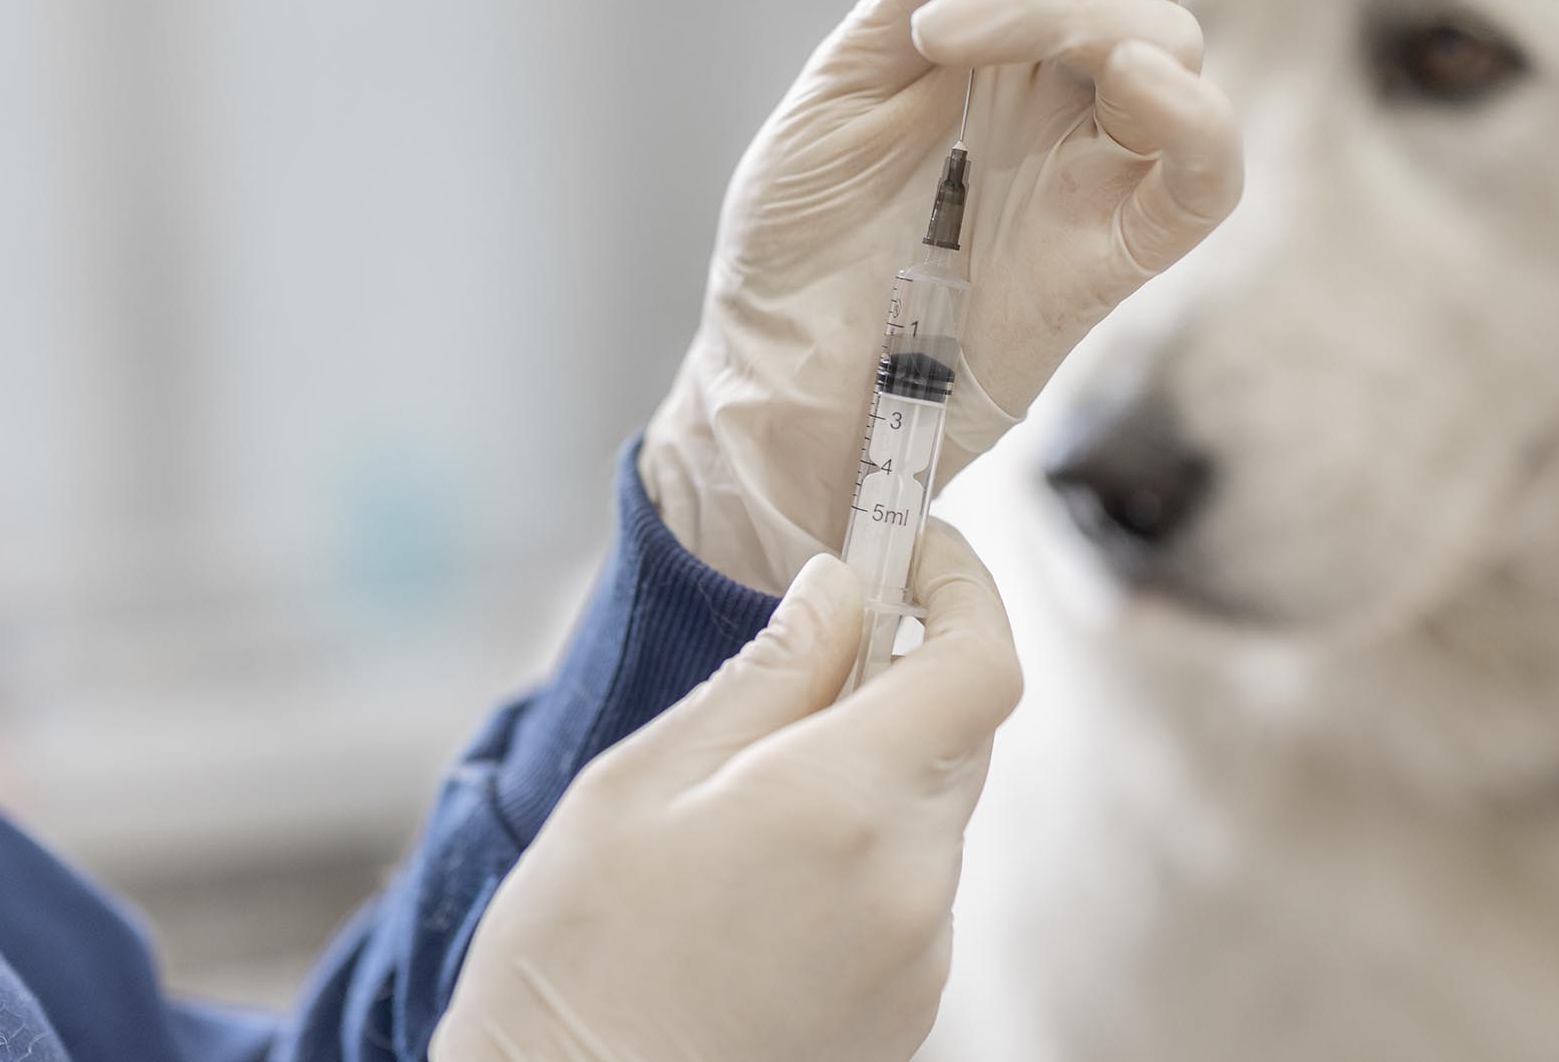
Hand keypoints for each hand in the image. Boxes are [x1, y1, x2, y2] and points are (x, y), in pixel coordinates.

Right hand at [430, 522, 1019, 1061]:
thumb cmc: (576, 957)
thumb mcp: (642, 782)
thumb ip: (767, 674)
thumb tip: (842, 588)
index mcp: (845, 801)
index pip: (982, 661)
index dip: (964, 586)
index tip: (916, 548)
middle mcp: (911, 879)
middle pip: (963, 731)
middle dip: (906, 674)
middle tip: (815, 654)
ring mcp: (921, 954)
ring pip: (936, 811)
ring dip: (877, 772)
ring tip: (753, 801)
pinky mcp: (912, 1009)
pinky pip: (916, 888)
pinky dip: (867, 852)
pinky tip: (767, 881)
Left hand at [642, 0, 1242, 590]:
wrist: (776, 385)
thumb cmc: (800, 246)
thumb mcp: (843, 86)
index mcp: (1015, 42)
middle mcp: (1077, 94)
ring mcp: (1107, 168)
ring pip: (1170, 36)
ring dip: (1066, 2)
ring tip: (944, 37)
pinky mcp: (1126, 250)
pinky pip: (1207, 168)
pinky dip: (1186, 110)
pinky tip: (1125, 80)